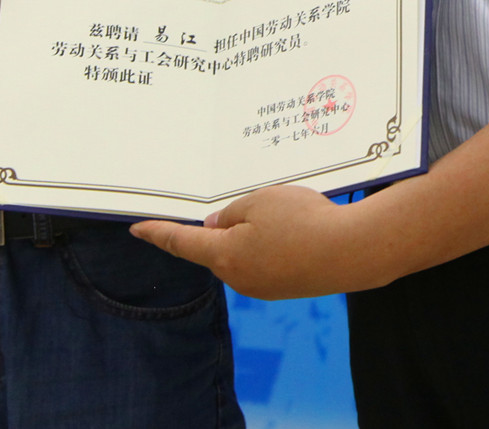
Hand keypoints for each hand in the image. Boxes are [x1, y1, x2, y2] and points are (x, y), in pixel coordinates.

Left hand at [129, 185, 396, 299]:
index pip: (181, 243)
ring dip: (253, 234)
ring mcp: (262, 287)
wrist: (352, 251)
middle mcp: (238, 278)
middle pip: (217, 247)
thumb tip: (216, 228)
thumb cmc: (303, 221)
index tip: (136, 229)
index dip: (158, 234)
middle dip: (226, 226)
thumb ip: (230, 213)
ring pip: (243, 252)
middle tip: (257, 203)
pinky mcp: (284, 287)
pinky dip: (272, 244)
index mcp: (224, 256)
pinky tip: (297, 230)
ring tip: (287, 214)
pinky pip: (266, 261)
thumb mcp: (259, 202)